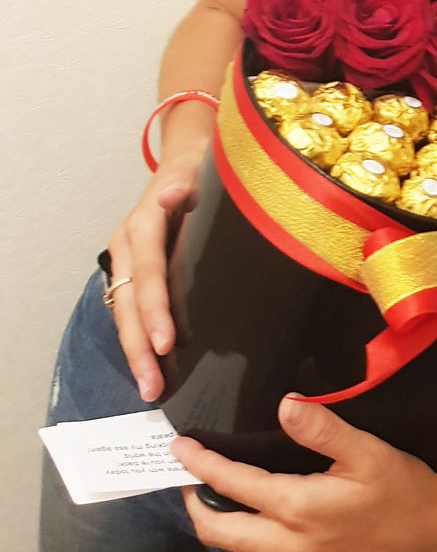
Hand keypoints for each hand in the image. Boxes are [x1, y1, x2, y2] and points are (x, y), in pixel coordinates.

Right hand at [105, 160, 200, 401]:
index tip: (166, 344)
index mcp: (142, 226)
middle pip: (129, 304)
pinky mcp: (138, 274)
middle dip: (139, 348)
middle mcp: (127, 248)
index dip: (154, 309)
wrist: (182, 163)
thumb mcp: (192, 172)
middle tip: (151, 389)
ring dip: (139, 351)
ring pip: (128, 313)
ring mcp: (128, 263)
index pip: (147, 274)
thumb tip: (174, 194)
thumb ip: (183, 186)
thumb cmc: (194, 172)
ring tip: (151, 388)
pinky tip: (160, 366)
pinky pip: (140, 310)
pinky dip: (148, 337)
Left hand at [171, 397, 436, 551]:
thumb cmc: (402, 488)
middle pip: (217, 531)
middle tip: (185, 471)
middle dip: (194, 501)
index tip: (179, 447)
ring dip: (221, 516)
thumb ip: (322, 428)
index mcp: (299, 511)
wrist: (434, 535)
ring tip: (218, 483)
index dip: (201, 466)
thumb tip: (283, 406)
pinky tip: (260, 507)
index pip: (234, 486)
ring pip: (238, 545)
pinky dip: (248, 530)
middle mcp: (287, 548)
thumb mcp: (368, 451)